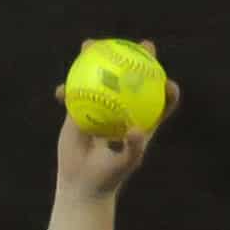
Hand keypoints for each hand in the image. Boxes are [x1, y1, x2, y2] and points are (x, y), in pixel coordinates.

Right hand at [53, 38, 180, 199]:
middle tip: (143, 45)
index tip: (168, 82)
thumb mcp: (124, 164)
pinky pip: (74, 92)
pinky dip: (66, 91)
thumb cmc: (108, 178)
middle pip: (134, 79)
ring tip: (89, 45)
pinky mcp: (80, 109)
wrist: (83, 184)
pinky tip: (61, 92)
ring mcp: (102, 106)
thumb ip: (133, 147)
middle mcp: (123, 110)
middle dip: (140, 58)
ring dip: (96, 57)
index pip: (160, 104)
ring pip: (101, 76)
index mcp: (140, 123)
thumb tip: (136, 130)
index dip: (167, 91)